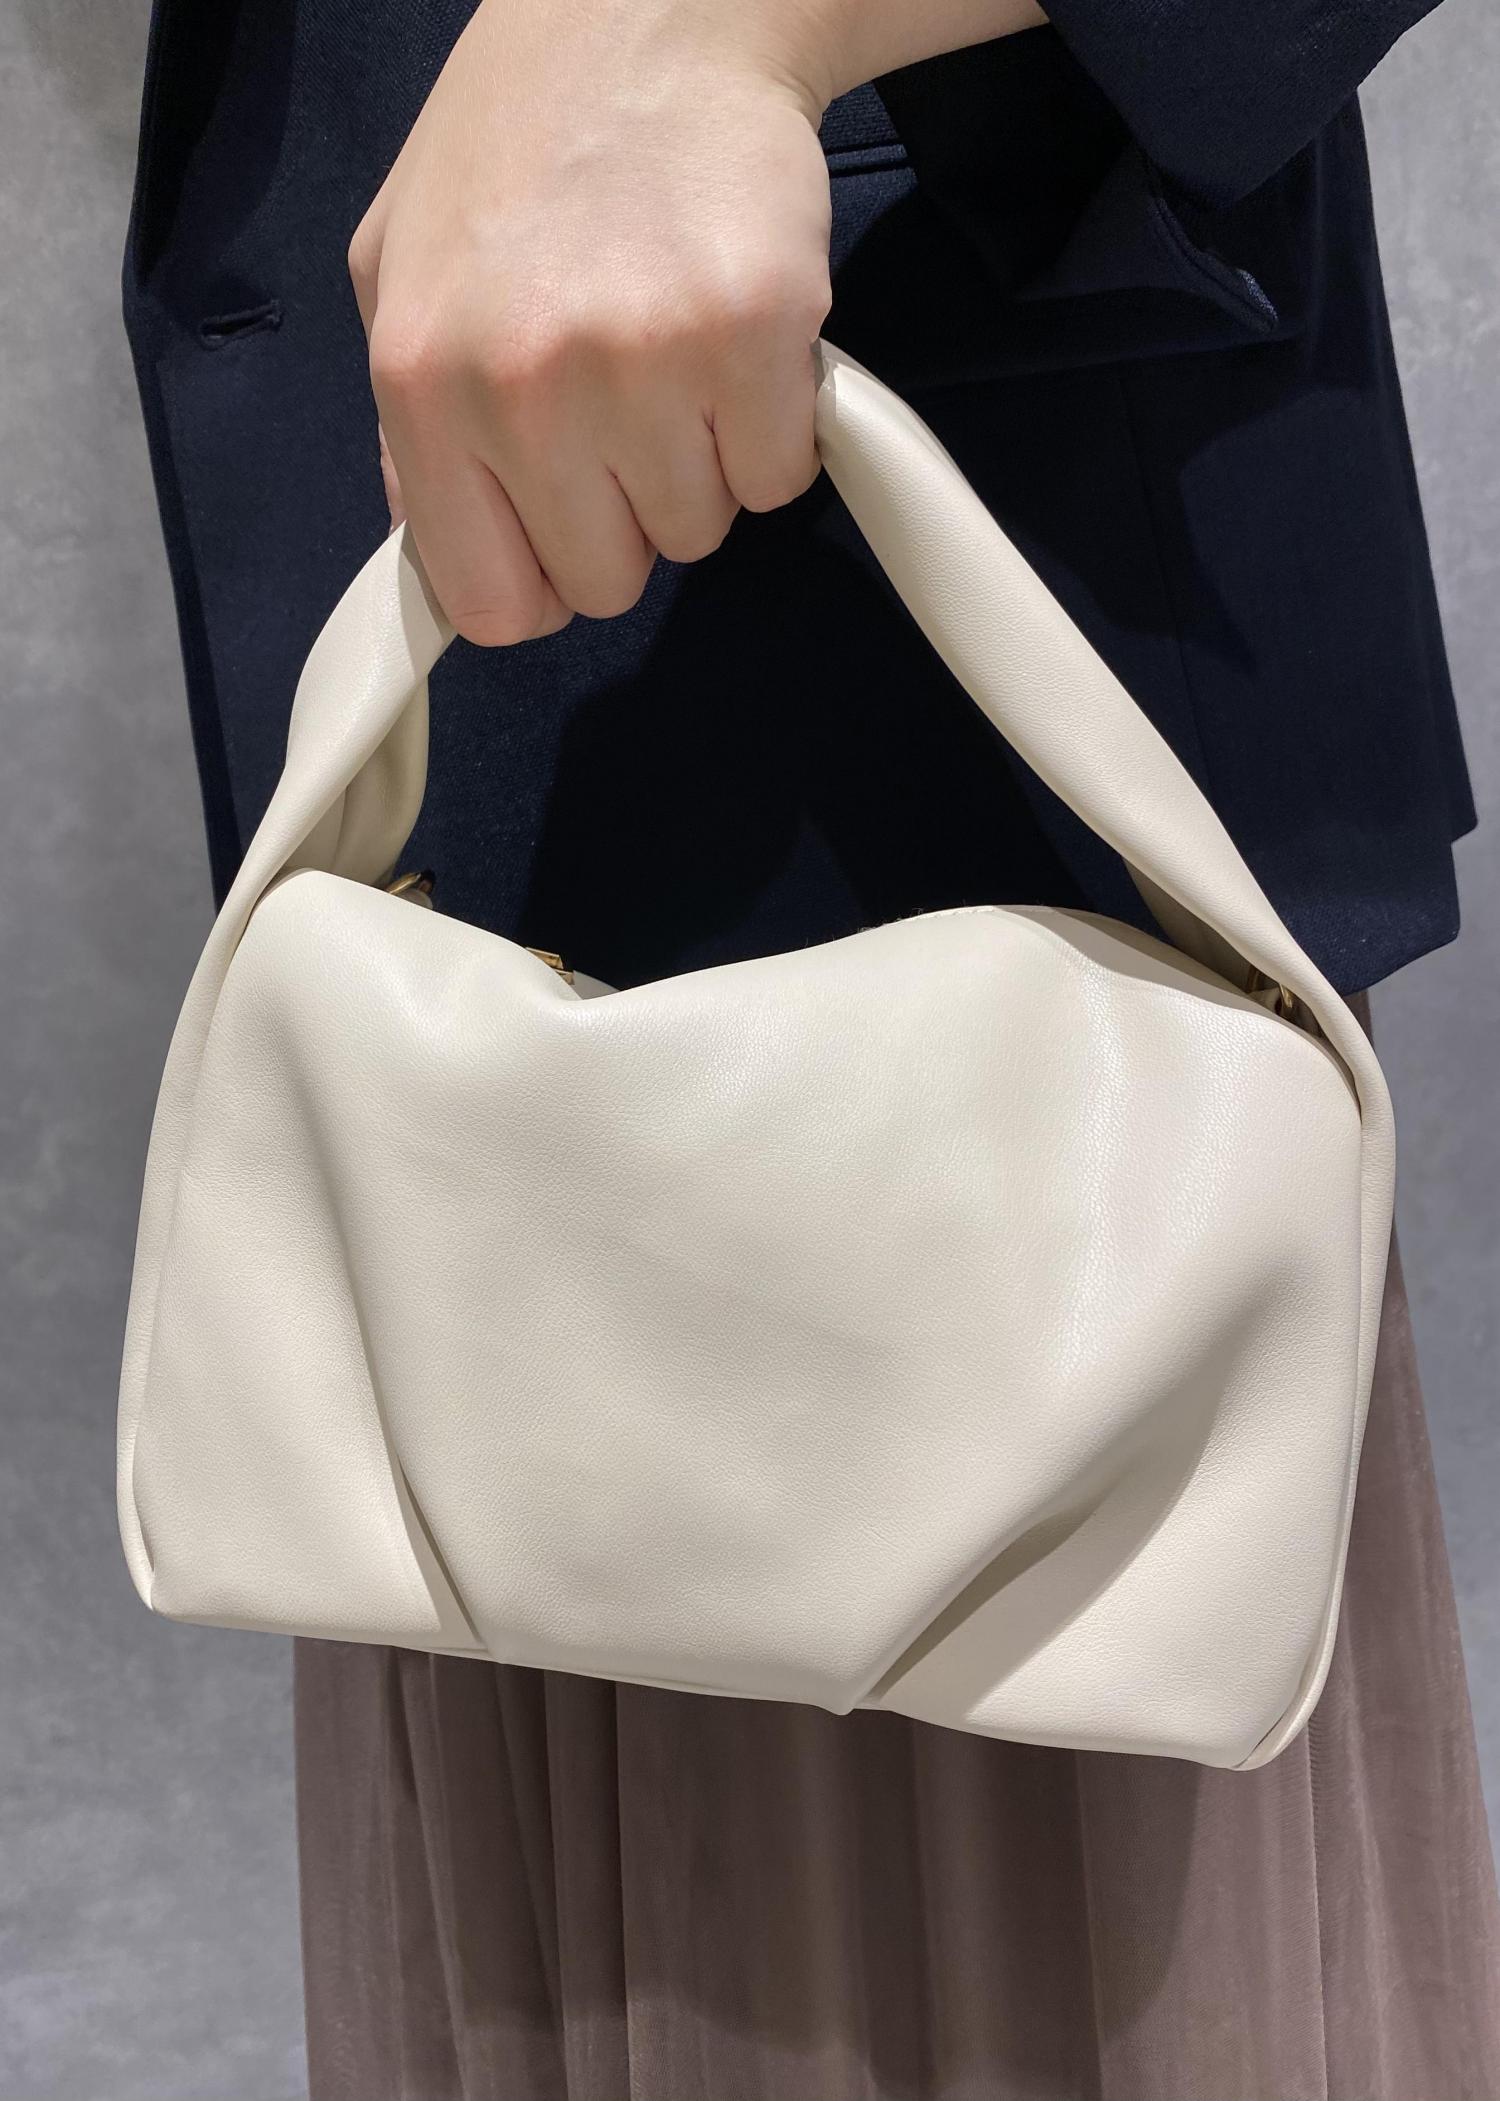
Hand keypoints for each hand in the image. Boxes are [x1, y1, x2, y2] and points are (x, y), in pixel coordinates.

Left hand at [349, 0, 836, 644]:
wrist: (653, 7)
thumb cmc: (521, 142)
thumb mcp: (400, 269)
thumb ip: (405, 425)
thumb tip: (438, 545)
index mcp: (422, 382)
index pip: (490, 603)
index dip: (540, 581)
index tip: (567, 529)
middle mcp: (524, 389)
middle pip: (608, 581)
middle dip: (627, 515)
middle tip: (630, 406)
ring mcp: (643, 364)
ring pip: (699, 532)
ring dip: (703, 466)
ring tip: (678, 352)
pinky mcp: (753, 335)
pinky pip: (780, 479)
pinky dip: (774, 429)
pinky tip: (739, 339)